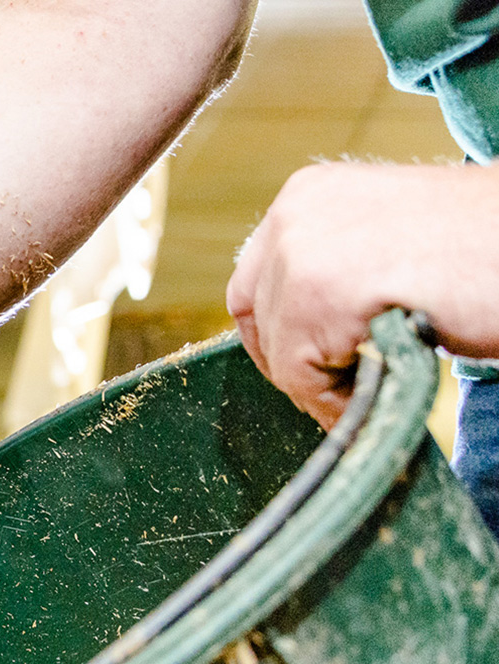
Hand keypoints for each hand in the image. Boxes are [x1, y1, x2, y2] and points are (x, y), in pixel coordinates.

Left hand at [229, 162, 498, 424]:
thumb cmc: (487, 250)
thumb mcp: (392, 243)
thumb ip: (340, 267)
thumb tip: (296, 330)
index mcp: (312, 194)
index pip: (257, 278)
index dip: (279, 332)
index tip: (313, 365)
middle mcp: (296, 212)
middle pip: (258, 313)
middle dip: (295, 359)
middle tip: (344, 387)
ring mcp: (303, 249)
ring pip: (279, 347)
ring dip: (321, 382)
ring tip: (375, 387)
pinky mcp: (321, 292)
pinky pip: (302, 374)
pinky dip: (335, 400)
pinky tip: (380, 391)